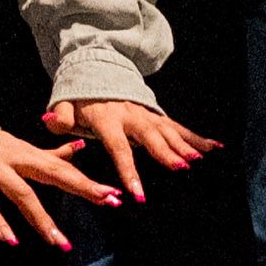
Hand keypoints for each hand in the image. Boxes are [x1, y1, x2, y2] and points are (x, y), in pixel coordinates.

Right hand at [0, 124, 117, 249]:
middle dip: (81, 187)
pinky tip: (12, 240)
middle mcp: (14, 160)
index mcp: (28, 153)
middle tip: (107, 202)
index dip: (88, 182)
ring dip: (42, 219)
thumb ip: (51, 153)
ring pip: (22, 194)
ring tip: (60, 242)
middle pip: (52, 172)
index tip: (114, 195)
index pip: (64, 168)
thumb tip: (80, 148)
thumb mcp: (21, 148)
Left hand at [47, 94, 212, 202]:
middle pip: (151, 137)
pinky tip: (215, 148)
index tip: (135, 192)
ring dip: (185, 145)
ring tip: (200, 160)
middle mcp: (131, 117)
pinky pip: (179, 127)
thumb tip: (50, 122)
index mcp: (108, 120)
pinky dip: (198, 138)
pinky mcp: (157, 117)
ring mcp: (147, 115)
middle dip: (167, 152)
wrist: (99, 73)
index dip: (128, 169)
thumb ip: (60, 117)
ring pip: (169, 131)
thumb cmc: (81, 99)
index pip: (119, 147)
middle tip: (182, 167)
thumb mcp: (65, 105)